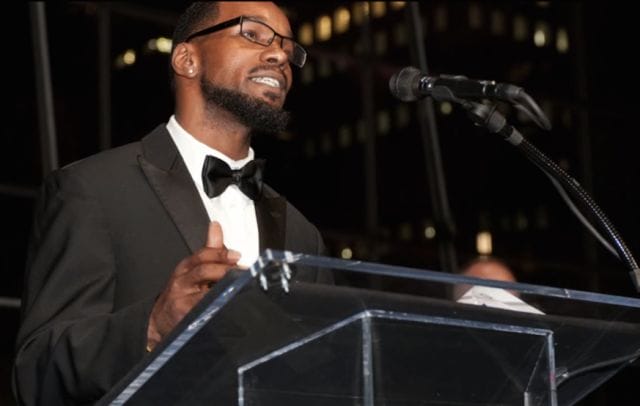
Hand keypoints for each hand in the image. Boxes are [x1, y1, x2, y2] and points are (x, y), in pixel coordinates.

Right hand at [146, 221, 239, 350]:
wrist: (159, 319)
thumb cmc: (181, 292)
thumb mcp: (192, 268)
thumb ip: (209, 250)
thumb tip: (215, 226)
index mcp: (186, 267)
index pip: (202, 255)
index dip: (220, 254)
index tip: (237, 255)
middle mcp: (181, 280)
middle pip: (203, 270)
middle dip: (224, 270)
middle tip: (242, 273)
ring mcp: (181, 298)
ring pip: (204, 291)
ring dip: (224, 288)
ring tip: (238, 287)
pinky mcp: (184, 315)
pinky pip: (203, 310)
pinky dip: (217, 306)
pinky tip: (227, 304)